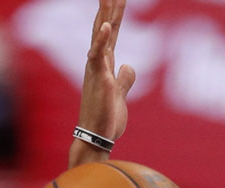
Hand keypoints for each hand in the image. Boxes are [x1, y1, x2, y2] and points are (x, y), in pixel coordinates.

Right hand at [70, 0, 135, 166]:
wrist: (97, 138)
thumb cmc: (106, 119)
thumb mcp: (119, 94)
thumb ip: (124, 79)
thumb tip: (128, 66)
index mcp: (104, 64)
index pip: (110, 33)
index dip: (114, 14)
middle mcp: (98, 63)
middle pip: (104, 28)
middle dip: (109, 8)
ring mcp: (96, 70)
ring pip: (99, 36)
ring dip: (104, 16)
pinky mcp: (98, 81)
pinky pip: (98, 57)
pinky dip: (101, 41)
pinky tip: (105, 26)